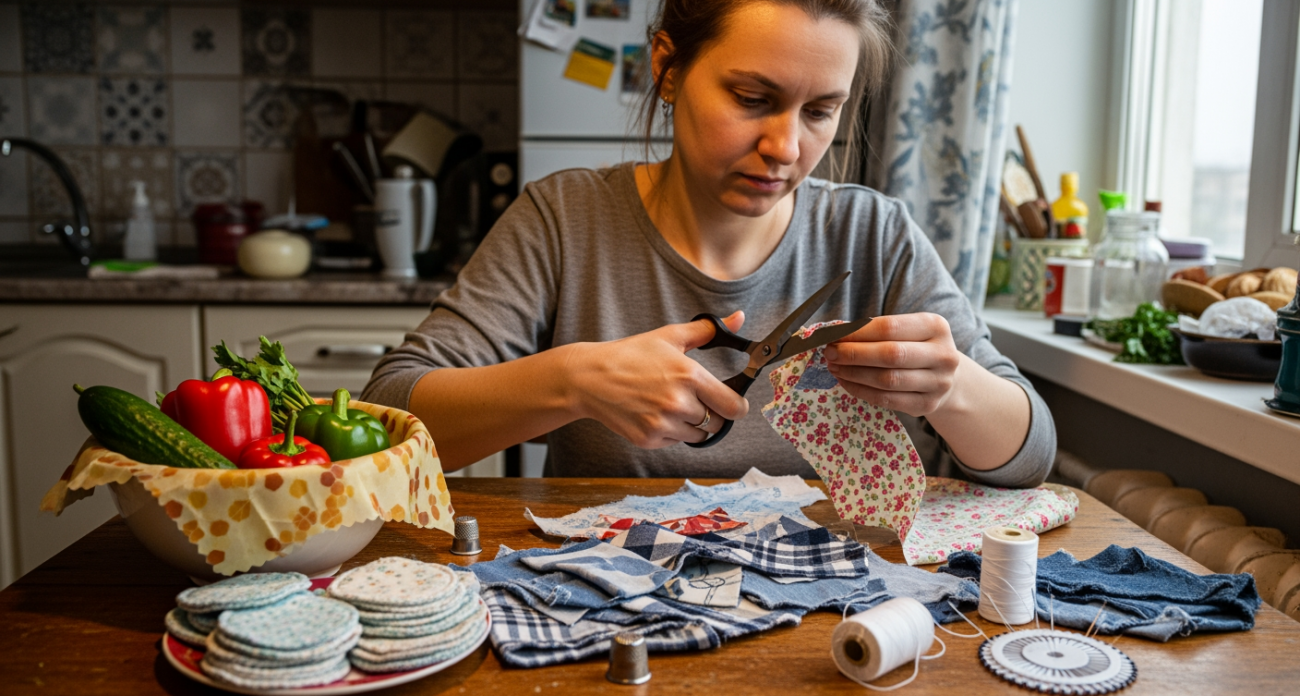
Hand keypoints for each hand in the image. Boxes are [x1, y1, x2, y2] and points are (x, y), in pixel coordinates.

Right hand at [566, 312, 750, 447]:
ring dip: (692, 424)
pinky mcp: (649, 439)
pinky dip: (672, 432)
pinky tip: (655, 413)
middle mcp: (678, 402)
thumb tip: (739, 318)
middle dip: (713, 414)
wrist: (591, 378)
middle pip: (717, 424)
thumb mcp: (669, 337)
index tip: (733, 403)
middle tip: (696, 401)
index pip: (733, 406)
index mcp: (689, 375)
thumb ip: (707, 330)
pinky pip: (675, 442)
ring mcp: (663, 424)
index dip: (737, 407)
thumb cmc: (631, 355)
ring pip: (697, 435)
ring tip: (672, 405)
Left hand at [823, 313, 965, 417]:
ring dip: (854, 373)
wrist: (946, 378)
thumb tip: (835, 334)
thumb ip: (877, 330)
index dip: (857, 332)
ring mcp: (938, 383)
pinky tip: (846, 381)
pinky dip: (861, 390)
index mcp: (936, 326)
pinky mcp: (927, 405)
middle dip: (853, 354)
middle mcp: (943, 354)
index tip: (833, 334)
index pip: (889, 327)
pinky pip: (887, 399)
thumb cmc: (916, 347)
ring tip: (834, 367)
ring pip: (887, 380)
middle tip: (830, 353)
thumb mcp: (907, 330)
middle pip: (890, 354)